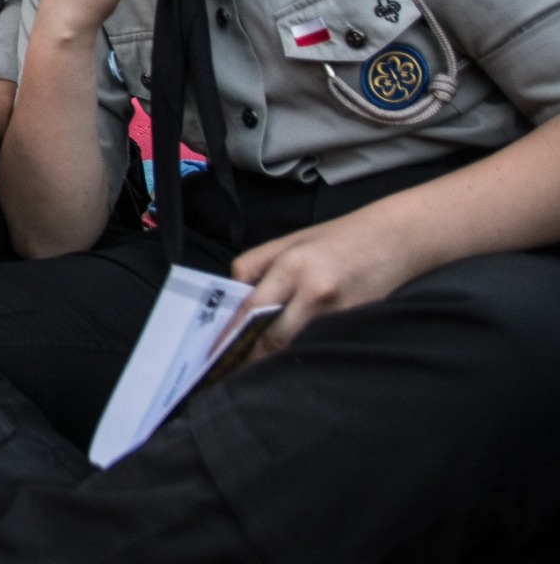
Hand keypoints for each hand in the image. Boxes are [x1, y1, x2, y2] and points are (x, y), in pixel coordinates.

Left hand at [228, 206, 426, 361]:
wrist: (395, 239)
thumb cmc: (337, 239)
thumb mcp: (288, 242)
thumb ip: (254, 268)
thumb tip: (232, 300)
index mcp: (292, 266)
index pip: (251, 309)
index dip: (231, 335)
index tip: (215, 353)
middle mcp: (315, 292)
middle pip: (272, 339)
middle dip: (250, 358)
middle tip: (230, 372)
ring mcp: (338, 314)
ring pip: (295, 348)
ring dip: (274, 361)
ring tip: (254, 372)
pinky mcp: (356, 327)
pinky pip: (320, 347)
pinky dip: (303, 354)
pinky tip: (291, 361)